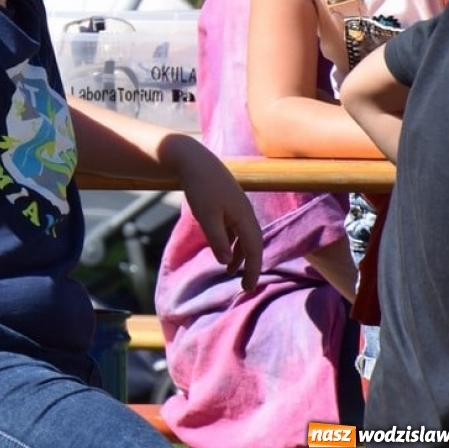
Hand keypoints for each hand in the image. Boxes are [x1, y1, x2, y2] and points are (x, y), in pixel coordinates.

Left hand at [167, 137, 263, 290]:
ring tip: (229, 269)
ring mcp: (238, 207)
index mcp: (245, 217)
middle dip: (250, 264)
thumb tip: (226, 261)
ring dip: (239, 253)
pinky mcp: (228, 202)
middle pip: (253, 244)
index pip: (254, 250)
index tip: (248, 288)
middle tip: (244, 285)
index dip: (253, 270)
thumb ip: (218, 240)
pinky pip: (235, 227)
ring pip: (243, 236)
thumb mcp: (206, 217)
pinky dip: (232, 241)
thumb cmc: (200, 187)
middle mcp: (246, 213)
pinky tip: (223, 248)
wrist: (194, 159)